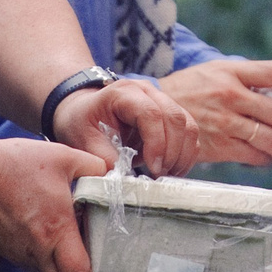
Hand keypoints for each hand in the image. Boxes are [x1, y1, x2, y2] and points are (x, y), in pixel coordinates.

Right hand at [0, 135, 107, 271]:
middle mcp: (38, 251)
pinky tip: (55, 244)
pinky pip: (34, 266)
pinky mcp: (8, 250)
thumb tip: (109, 173)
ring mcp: (20, 255)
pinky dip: (49, 265)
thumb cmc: (14, 165)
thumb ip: (92, 166)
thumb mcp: (62, 157)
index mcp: (56, 231)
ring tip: (81, 263)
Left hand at [51, 76, 200, 177]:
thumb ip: (104, 158)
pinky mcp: (170, 114)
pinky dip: (185, 153)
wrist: (84, 110)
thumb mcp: (83, 140)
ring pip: (188, 125)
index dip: (157, 143)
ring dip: (182, 154)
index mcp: (124, 93)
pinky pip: (189, 132)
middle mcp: (148, 91)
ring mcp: (162, 100)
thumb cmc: (82, 122)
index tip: (153, 169)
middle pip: (175, 118)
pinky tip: (171, 170)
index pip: (151, 114)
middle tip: (159, 176)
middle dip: (172, 152)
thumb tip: (125, 179)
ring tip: (166, 176)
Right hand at [158, 58, 271, 167]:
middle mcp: (229, 94)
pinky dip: (266, 160)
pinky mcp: (216, 144)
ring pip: (268, 139)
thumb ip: (252, 82)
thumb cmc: (194, 90)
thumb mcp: (218, 73)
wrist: (154, 110)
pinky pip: (251, 155)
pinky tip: (271, 160)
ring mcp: (222, 121)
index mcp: (232, 71)